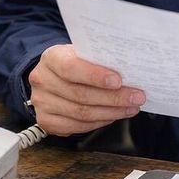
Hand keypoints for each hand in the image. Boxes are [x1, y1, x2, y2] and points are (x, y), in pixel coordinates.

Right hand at [27, 44, 145, 135]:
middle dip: (113, 97)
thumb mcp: (80, 53)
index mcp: (51, 57)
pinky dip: (100, 122)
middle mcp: (42, 80)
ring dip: (111, 112)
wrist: (51, 76)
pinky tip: (114, 115)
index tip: (118, 81)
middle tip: (136, 97)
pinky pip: (77, 126)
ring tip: (130, 107)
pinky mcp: (46, 121)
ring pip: (81, 113)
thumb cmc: (72, 62)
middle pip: (80, 94)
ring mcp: (42, 103)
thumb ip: (97, 59)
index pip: (71, 67)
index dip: (95, 76)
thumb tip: (128, 70)